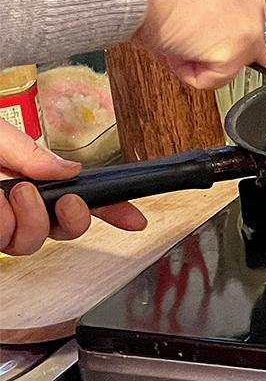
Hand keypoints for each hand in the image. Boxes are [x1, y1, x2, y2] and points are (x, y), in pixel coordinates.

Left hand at [0, 121, 145, 255]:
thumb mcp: (3, 138)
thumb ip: (35, 153)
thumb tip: (72, 169)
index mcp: (34, 179)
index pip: (82, 198)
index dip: (113, 210)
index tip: (136, 220)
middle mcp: (22, 206)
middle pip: (67, 229)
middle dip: (74, 218)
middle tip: (66, 200)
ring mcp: (6, 224)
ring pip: (33, 242)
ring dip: (29, 218)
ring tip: (11, 193)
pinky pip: (7, 242)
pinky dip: (3, 219)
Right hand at [128, 0, 265, 90]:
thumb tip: (200, 21)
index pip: (242, 14)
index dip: (212, 28)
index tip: (197, 27)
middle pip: (241, 41)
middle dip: (208, 45)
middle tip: (178, 31)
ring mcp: (250, 23)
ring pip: (229, 62)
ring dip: (196, 57)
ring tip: (173, 35)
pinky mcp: (239, 49)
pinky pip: (213, 80)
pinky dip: (188, 73)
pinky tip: (173, 46)